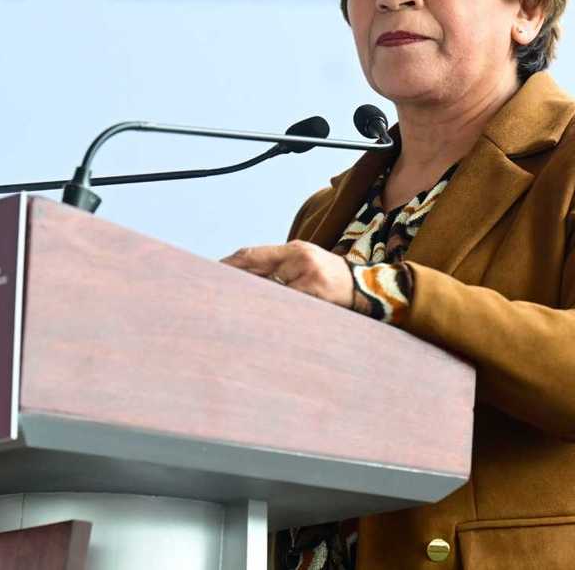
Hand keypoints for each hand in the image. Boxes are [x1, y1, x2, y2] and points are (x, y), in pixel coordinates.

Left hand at [220, 240, 354, 308]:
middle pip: (255, 269)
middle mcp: (300, 259)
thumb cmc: (329, 279)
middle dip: (232, 283)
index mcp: (293, 250)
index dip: (228, 264)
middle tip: (210, 294)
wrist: (367, 288)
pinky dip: (271, 314)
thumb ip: (277, 269)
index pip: (252, 255)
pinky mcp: (317, 295)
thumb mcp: (304, 265)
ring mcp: (309, 277)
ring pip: (269, 291)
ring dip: (249, 302)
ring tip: (230, 312)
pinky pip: (287, 306)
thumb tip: (240, 279)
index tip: (207, 273)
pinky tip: (259, 324)